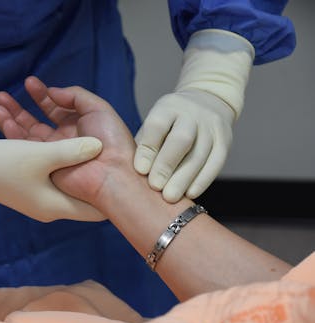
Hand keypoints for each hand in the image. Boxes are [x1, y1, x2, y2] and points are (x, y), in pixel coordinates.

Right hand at [0, 76, 134, 206]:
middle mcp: (64, 145)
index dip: (42, 96)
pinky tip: (2, 116)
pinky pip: (25, 150)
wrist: (111, 176)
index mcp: (78, 130)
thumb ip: (75, 95)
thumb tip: (53, 92)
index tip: (30, 83)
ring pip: (27, 136)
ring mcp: (52, 158)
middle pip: (38, 123)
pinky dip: (12, 133)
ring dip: (13, 117)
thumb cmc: (111, 143)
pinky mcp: (43, 170)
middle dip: (22, 107)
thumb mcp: (97, 109)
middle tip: (6, 93)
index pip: (55, 110)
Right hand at [0, 86, 104, 221]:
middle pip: (69, 165)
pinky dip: (22, 130)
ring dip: (32, 122)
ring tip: (13, 97)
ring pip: (43, 149)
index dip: (108, 191)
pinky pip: (29, 150)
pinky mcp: (20, 173)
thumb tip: (98, 147)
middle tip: (72, 117)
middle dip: (64, 132)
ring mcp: (35, 185)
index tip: (120, 168)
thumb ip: (75, 148)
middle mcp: (50, 197)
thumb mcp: (44, 155)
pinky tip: (7, 110)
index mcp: (59, 202)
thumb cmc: (6, 166)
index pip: (94, 205)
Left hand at [134, 29, 252, 202]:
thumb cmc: (170, 123)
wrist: (208, 101)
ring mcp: (211, 127)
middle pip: (181, 140)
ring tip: (169, 197)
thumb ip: (142, 144)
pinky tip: (190, 194)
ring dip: (184, 178)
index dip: (148, 149)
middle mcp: (191, 114)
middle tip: (155, 187)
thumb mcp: (155, 123)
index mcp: (168, 107)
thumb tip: (120, 173)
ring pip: (199, 154)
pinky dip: (202, 180)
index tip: (139, 170)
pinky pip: (216, 162)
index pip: (157, 126)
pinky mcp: (225, 140)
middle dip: (166, 165)